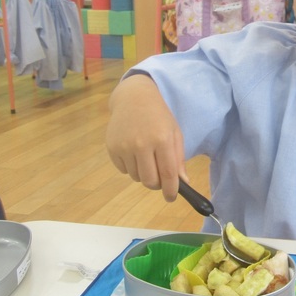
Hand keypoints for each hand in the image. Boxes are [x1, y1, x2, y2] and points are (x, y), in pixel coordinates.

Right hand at [106, 74, 187, 201]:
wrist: (134, 98)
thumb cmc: (159, 116)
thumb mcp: (174, 133)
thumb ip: (178, 158)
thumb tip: (183, 182)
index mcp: (162, 139)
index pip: (167, 174)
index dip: (170, 190)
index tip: (171, 197)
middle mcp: (141, 144)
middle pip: (149, 181)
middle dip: (157, 185)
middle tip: (160, 179)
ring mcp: (124, 146)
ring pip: (136, 177)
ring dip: (144, 174)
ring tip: (147, 157)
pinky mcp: (112, 147)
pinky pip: (123, 170)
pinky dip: (131, 167)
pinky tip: (134, 152)